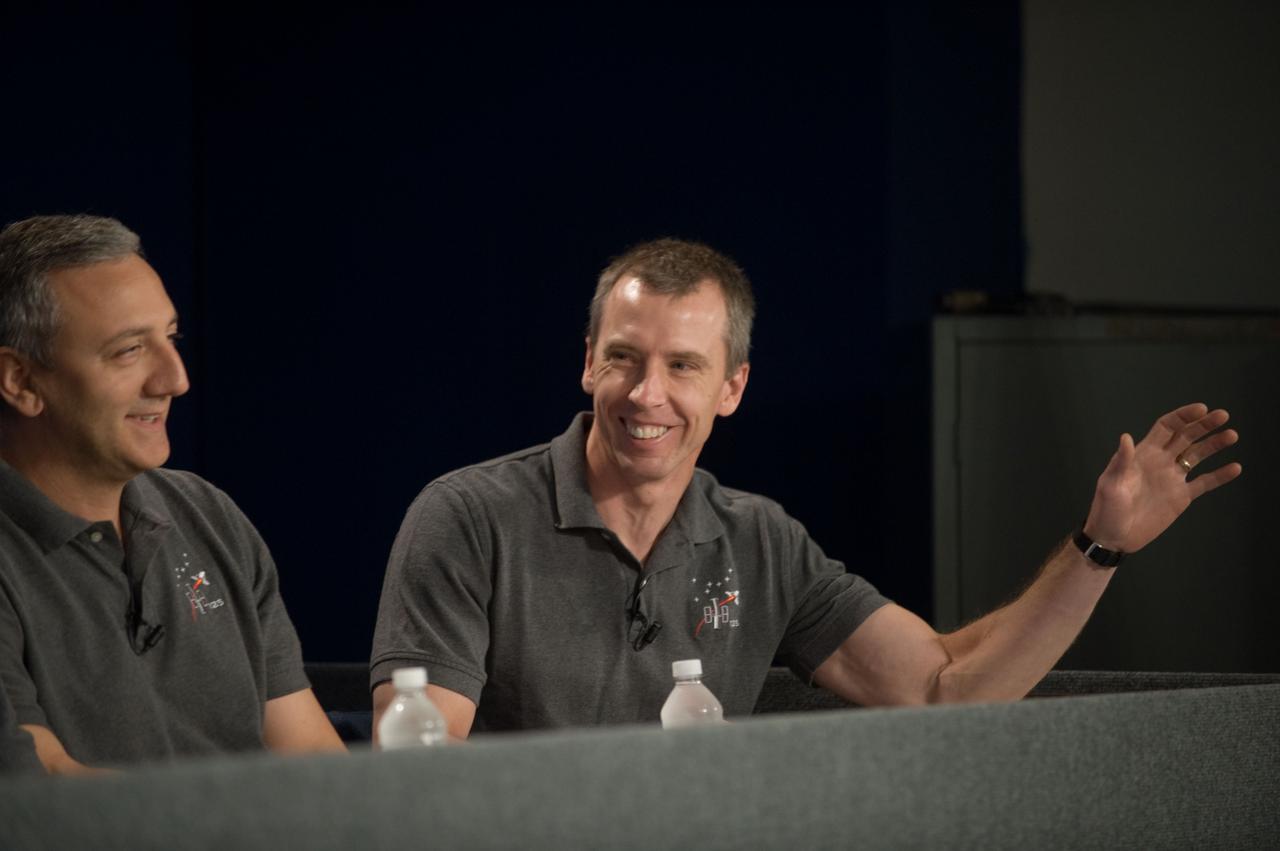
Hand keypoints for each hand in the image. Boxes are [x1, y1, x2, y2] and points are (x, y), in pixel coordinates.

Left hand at [1083, 403, 1241, 552]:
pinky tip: (1236, 467)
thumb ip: (1121, 461)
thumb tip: (1125, 437)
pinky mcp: (1181, 497)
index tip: (1202, 409)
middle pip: (1186, 436)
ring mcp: (1172, 478)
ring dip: (1215, 444)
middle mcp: (1161, 461)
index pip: (1167, 427)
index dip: (1183, 416)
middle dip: (1204, 425)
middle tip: (1223, 415)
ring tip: (1232, 435)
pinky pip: (1204, 482)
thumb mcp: (1110, 484)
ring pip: (1198, 455)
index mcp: (1143, 454)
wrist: (1114, 537)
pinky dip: (1220, 475)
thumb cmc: (1106, 509)